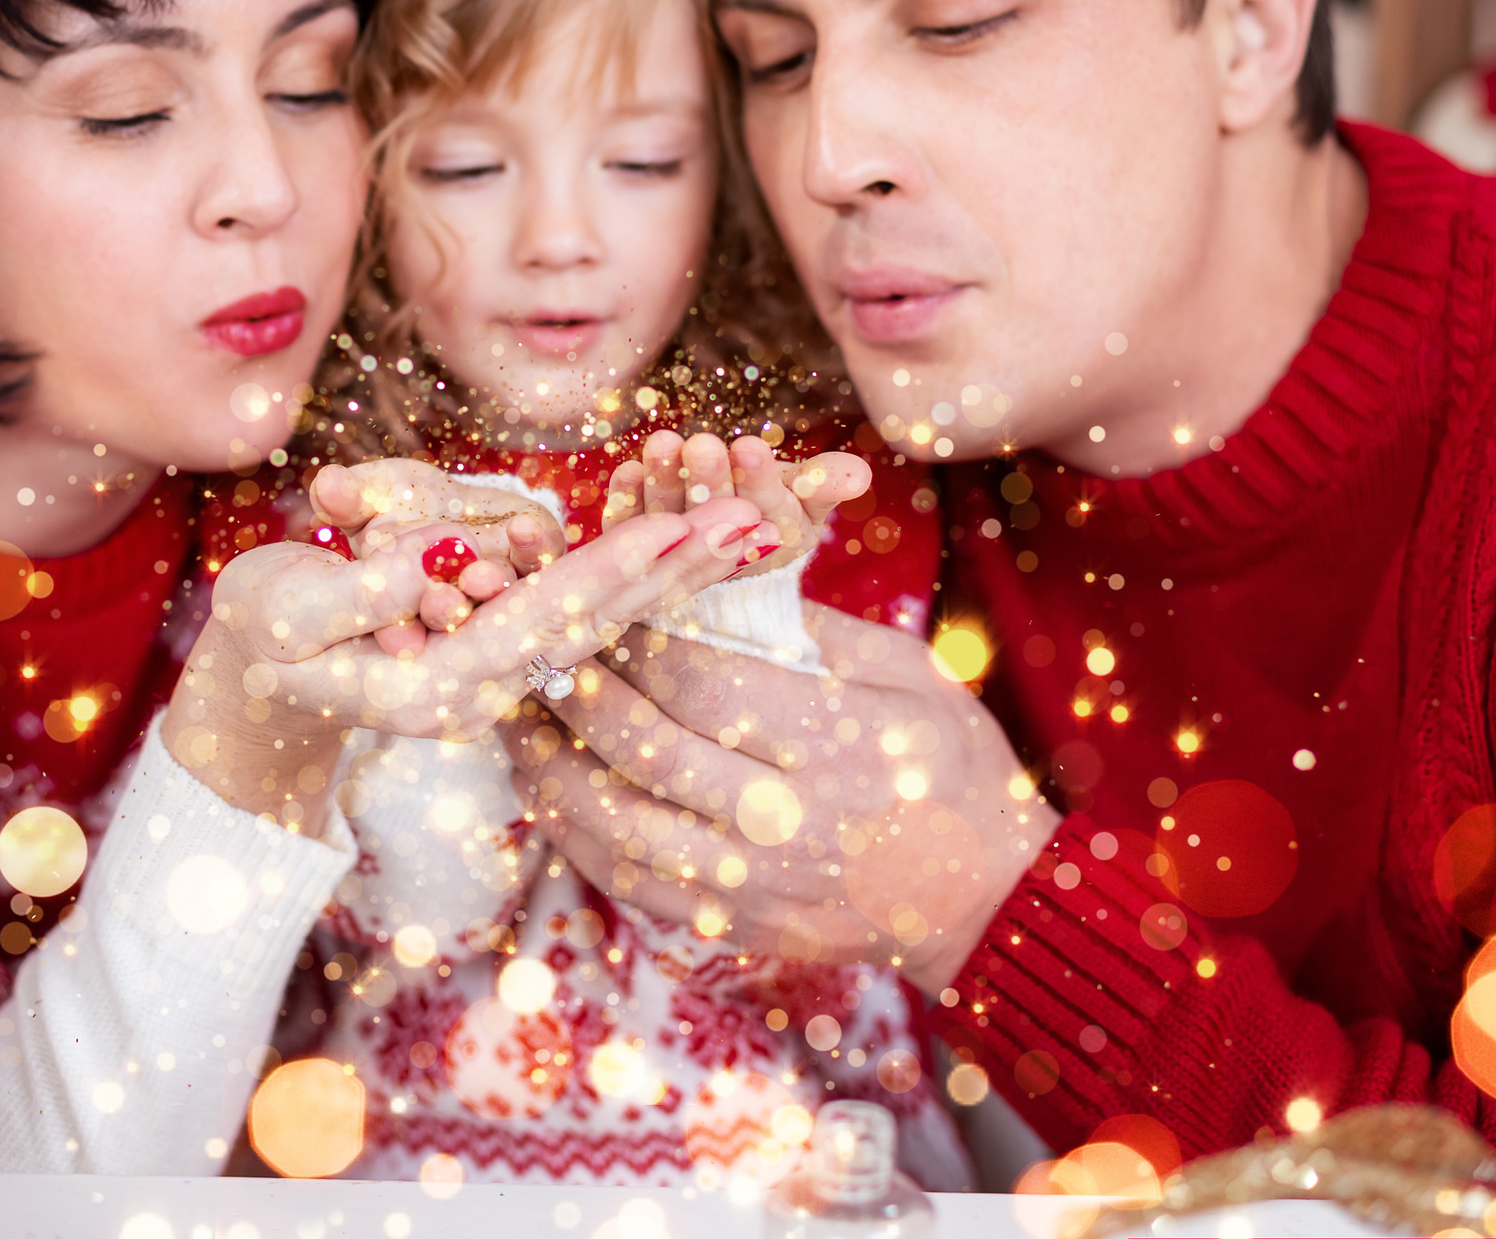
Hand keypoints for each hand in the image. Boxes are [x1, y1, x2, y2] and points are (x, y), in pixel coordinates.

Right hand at [164, 492, 776, 827]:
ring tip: (754, 520)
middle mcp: (494, 680)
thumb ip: (352, 596)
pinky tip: (693, 536)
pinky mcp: (507, 639)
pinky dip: (644, 568)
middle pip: (606, 619)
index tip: (679, 527)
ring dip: (679, 566)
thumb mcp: (284, 615)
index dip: (616, 568)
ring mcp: (505, 664)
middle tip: (757, 517)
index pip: (547, 618)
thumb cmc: (262, 641)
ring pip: (610, 611)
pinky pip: (587, 601)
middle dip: (680, 565)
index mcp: (446, 684)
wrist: (260, 688)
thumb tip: (425, 564)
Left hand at [508, 604, 1058, 990]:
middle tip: (524, 632)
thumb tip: (708, 569)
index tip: (587, 588)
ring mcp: (749, 883)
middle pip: (642, 746)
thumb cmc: (948, 765)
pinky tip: (543, 781)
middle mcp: (783, 821)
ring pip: (611, 821)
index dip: (629, 631)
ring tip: (511, 705)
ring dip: (546, 759)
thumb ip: (806, 624)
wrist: (984, 896)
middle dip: (570, 681)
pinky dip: (569, 828)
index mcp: (833, 743)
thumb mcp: (904, 670)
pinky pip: (621, 877)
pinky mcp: (727, 925)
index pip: (698, 679)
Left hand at [602, 431, 868, 577]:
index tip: (750, 447)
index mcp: (769, 541)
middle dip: (707, 480)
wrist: (730, 537)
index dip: (758, 481)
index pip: (765, 510)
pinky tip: (625, 469)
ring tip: (662, 443)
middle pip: (712, 515)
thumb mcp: (807, 497)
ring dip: (662, 481)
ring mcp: (674, 549)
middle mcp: (719, 550)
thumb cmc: (775, 508)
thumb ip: (827, 483)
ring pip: (667, 516)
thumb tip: (858, 474)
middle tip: (702, 444)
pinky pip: (626, 525)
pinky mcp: (636, 544)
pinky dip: (625, 499)